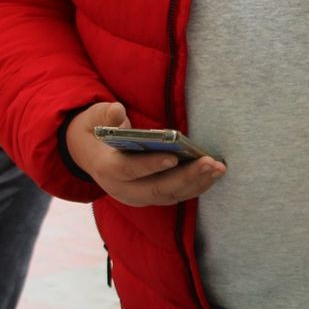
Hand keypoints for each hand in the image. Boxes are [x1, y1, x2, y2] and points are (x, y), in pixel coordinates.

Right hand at [64, 102, 224, 207]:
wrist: (91, 153)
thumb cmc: (97, 131)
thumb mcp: (94, 117)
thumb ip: (105, 114)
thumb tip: (118, 112)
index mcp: (106, 168)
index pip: (128, 170)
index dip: (150, 165)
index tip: (173, 157)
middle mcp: (123, 189)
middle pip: (156, 189)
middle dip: (185, 177)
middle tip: (209, 163)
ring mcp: (139, 196)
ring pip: (170, 195)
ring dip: (197, 183)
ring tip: (218, 168)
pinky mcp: (153, 196)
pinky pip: (177, 195)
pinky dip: (197, 186)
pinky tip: (214, 174)